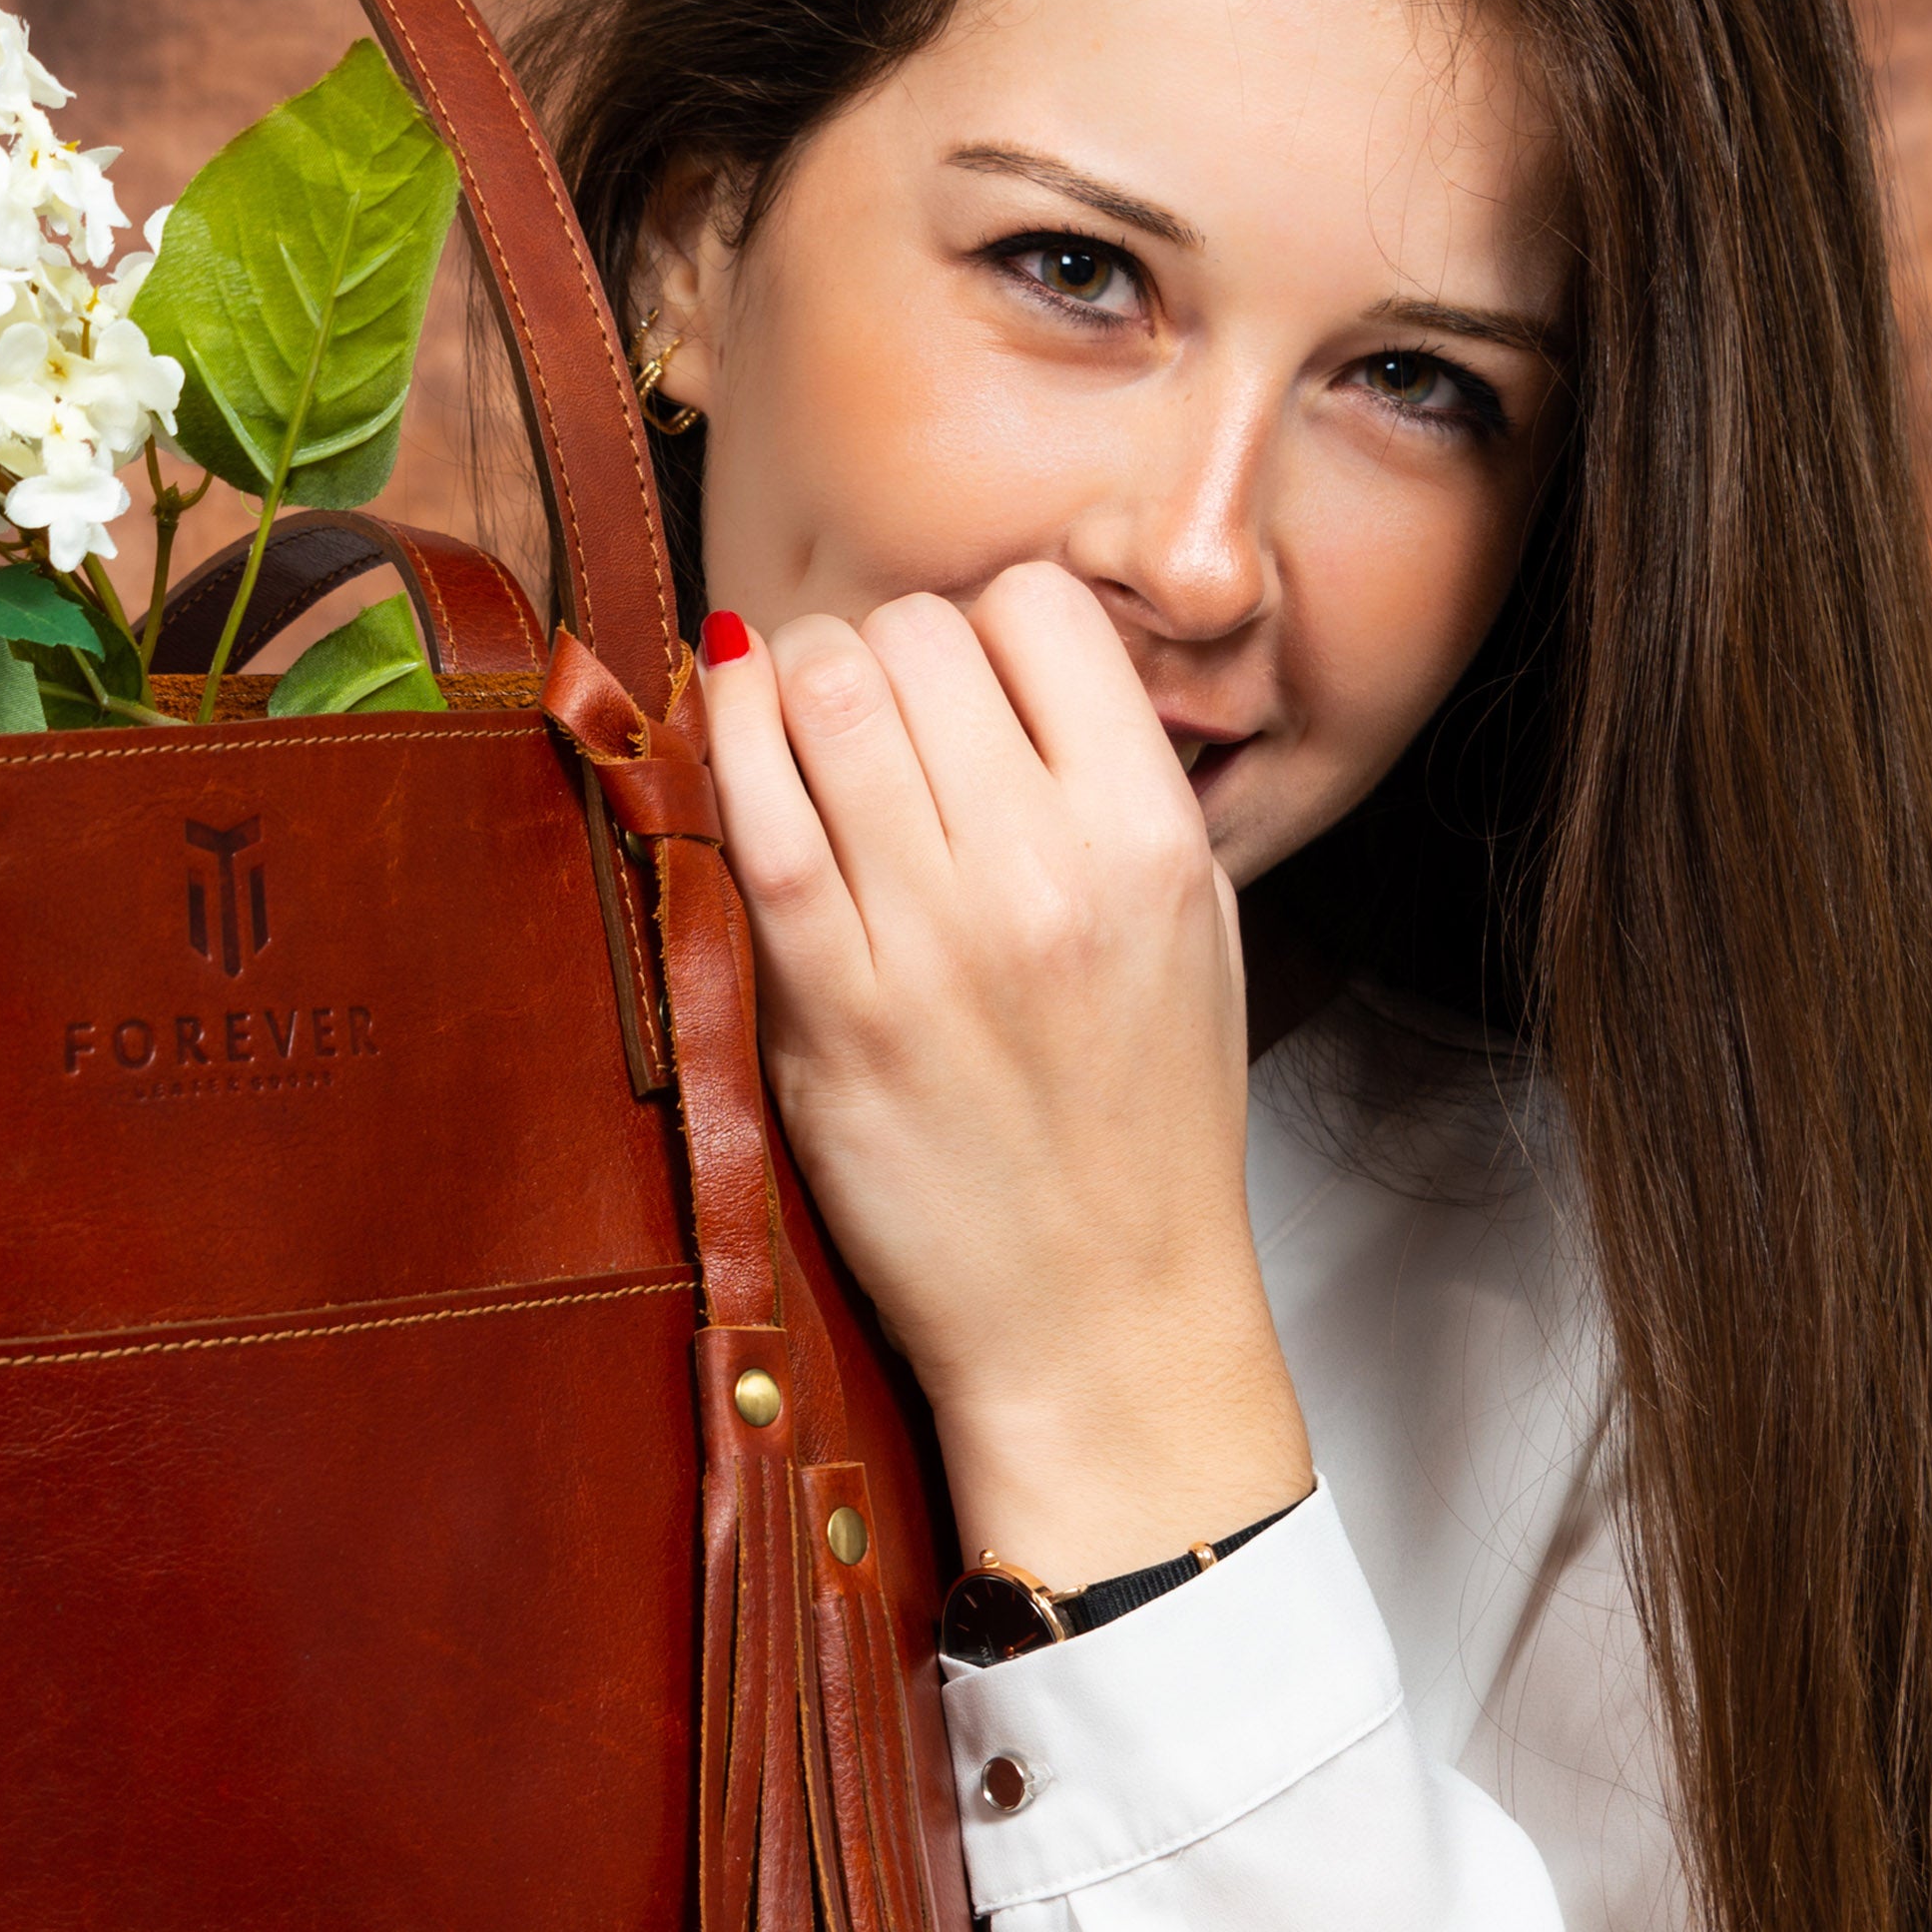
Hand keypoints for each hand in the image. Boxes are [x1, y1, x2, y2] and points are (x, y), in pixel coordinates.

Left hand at [698, 563, 1312, 1584]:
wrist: (1104, 1320)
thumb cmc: (1146, 1132)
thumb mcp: (1197, 931)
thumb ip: (1113, 788)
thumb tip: (1006, 663)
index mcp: (1151, 841)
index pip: (1042, 612)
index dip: (986, 624)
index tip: (965, 678)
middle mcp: (1047, 874)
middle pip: (919, 637)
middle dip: (882, 650)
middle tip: (873, 711)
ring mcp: (933, 943)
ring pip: (827, 697)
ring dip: (798, 682)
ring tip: (803, 721)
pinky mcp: (832, 1014)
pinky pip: (758, 824)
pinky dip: (734, 746)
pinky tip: (735, 729)